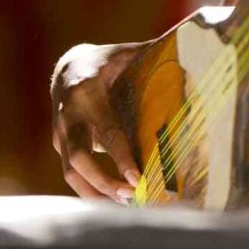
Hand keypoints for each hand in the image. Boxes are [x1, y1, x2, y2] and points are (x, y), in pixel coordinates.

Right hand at [51, 41, 144, 203]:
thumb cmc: (107, 61)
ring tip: (126, 203)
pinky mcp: (58, 145)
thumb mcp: (125, 53)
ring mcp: (59, 132)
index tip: (139, 178)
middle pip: (79, 158)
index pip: (106, 131)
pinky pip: (70, 171)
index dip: (121, 157)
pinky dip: (89, 189)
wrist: (66, 65)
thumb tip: (190, 45)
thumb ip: (152, 54)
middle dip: (104, 181)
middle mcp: (68, 115)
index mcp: (87, 91)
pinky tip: (112, 200)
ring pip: (70, 171)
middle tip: (132, 195)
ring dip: (95, 192)